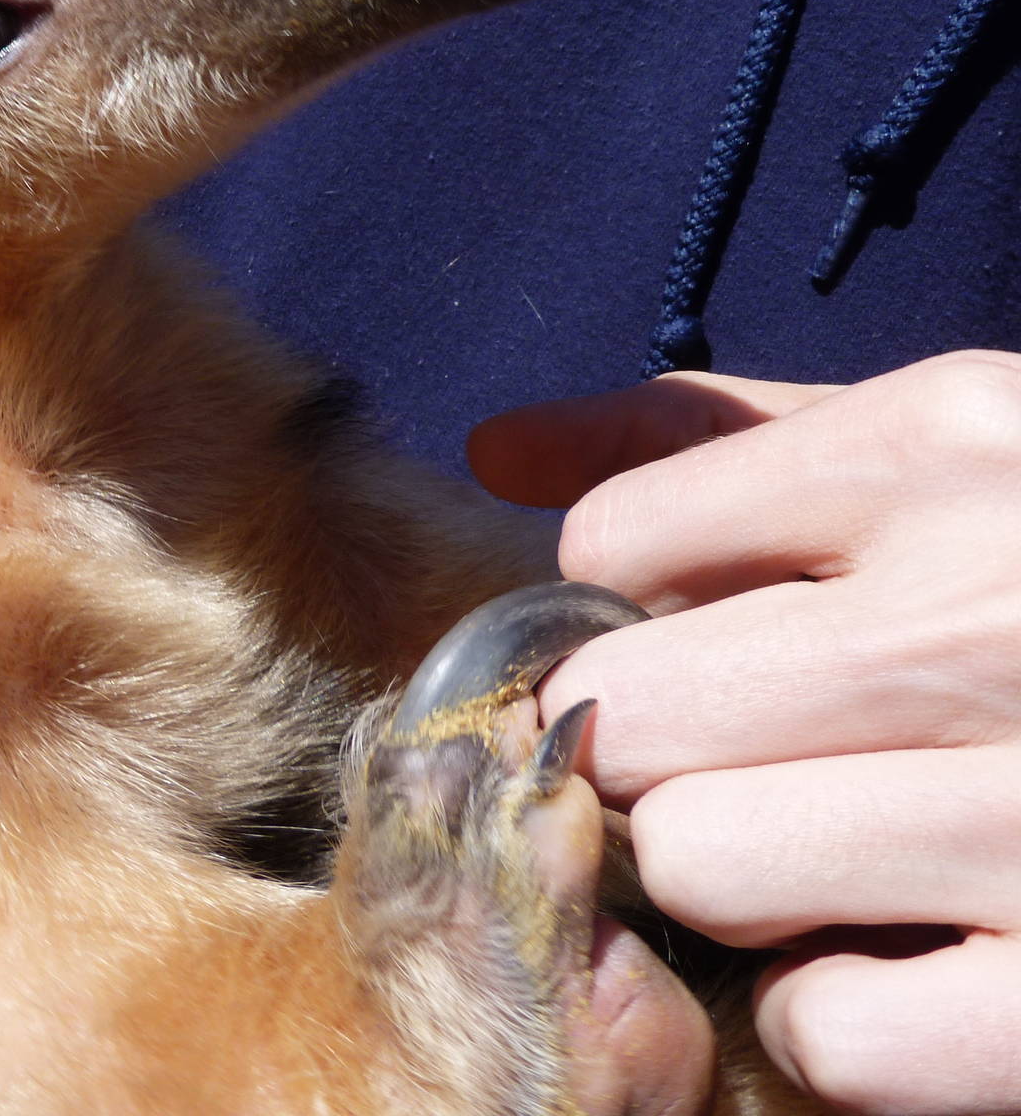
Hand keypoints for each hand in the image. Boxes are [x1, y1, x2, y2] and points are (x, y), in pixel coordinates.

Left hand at [468, 351, 1020, 1114]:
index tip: (698, 628)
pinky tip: (905, 943)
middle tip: (746, 742)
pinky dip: (837, 1006)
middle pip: (623, 709)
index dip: (625, 599)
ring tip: (831, 835)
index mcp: (945, 449)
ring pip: (696, 860)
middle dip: (654, 735)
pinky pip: (827, 1027)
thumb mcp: (932, 445)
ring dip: (735, 865)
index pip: (610, 543)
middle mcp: (991, 616)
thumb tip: (495, 450)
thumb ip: (705, 439)